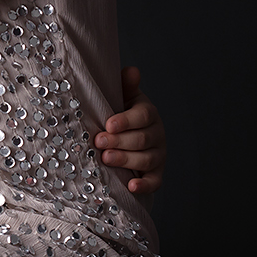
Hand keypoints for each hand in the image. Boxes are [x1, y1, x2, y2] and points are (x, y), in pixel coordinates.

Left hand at [94, 66, 166, 195]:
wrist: (128, 137)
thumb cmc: (121, 115)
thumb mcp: (123, 98)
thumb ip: (126, 86)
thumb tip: (131, 70)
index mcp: (148, 113)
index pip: (142, 116)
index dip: (125, 121)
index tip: (108, 124)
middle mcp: (157, 134)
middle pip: (141, 139)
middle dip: (119, 141)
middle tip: (98, 142)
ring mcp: (158, 155)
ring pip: (145, 160)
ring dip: (125, 160)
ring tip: (106, 159)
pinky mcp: (156, 173)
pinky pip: (155, 181)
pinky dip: (144, 185)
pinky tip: (131, 186)